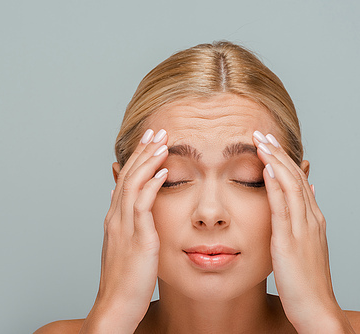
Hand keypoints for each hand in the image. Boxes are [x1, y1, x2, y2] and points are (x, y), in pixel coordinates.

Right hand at [80, 129, 168, 333]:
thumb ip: (121, 220)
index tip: (148, 141)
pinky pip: (143, 205)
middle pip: (127, 175)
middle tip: (156, 130)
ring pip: (133, 184)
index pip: (124, 180)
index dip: (136, 158)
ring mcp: (124, 227)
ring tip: (162, 141)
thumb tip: (118, 197)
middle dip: (142, 150)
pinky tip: (164, 170)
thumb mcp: (121, 246)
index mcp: (114, 219)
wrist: (116, 305)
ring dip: (148, 160)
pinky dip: (152, 184)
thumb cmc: (124, 280)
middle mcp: (116, 218)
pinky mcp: (138, 239)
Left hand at [252, 131, 354, 332]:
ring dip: (275, 161)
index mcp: (311, 219)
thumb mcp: (304, 245)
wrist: (316, 308)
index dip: (283, 160)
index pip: (297, 181)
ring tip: (261, 142)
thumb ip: (302, 219)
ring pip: (290, 186)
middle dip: (278, 153)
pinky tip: (265, 170)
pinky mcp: (289, 241)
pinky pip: (282, 207)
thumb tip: (305, 193)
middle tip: (262, 133)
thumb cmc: (305, 280)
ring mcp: (301, 228)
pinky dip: (274, 186)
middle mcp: (310, 219)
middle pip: (294, 177)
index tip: (268, 143)